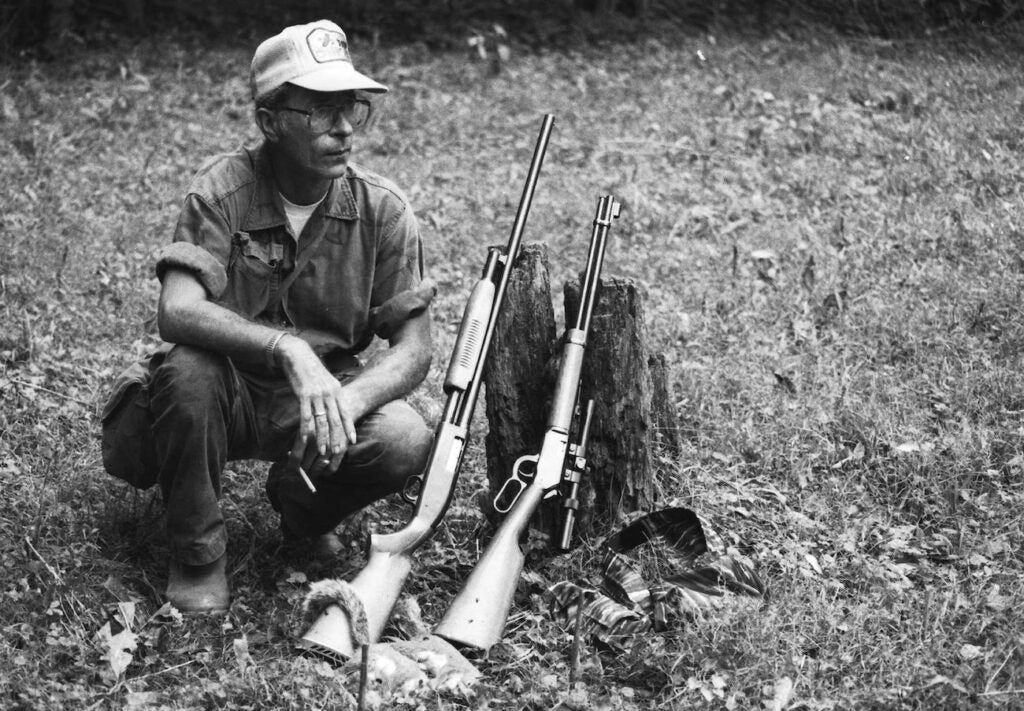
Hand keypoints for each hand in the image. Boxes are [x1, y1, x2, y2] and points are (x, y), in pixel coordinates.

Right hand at [276, 335, 358, 478]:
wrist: (298, 355)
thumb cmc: (312, 371)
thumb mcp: (328, 382)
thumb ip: (333, 396)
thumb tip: (336, 410)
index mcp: (337, 391)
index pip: (346, 412)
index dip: (349, 427)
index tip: (353, 440)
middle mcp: (330, 394)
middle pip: (335, 420)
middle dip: (338, 438)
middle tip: (338, 453)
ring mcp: (317, 395)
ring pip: (322, 421)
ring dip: (322, 438)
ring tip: (323, 452)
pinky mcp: (304, 395)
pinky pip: (306, 416)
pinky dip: (306, 429)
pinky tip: (305, 439)